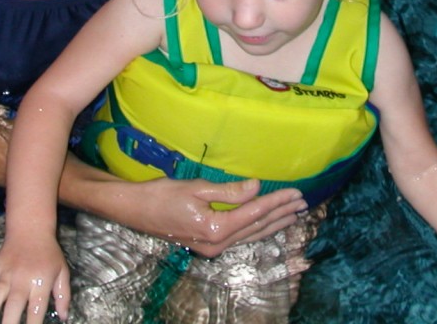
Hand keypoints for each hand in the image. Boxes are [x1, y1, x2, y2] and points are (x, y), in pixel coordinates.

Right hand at [0, 238, 70, 323]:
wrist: (32, 229)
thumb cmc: (49, 254)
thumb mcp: (62, 272)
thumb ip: (63, 295)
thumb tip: (64, 317)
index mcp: (41, 281)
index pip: (36, 308)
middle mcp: (22, 279)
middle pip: (13, 305)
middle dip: (8, 323)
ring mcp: (6, 274)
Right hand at [117, 178, 307, 257]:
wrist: (134, 210)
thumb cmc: (161, 195)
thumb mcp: (196, 188)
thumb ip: (229, 191)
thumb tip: (257, 188)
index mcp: (215, 229)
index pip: (254, 213)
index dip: (276, 202)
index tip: (295, 193)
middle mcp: (217, 244)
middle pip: (257, 227)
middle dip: (281, 214)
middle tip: (302, 203)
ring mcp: (212, 248)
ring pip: (251, 235)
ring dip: (273, 224)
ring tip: (293, 215)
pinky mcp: (207, 245)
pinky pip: (240, 238)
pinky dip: (257, 229)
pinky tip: (267, 224)